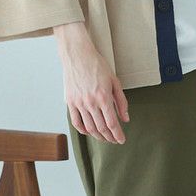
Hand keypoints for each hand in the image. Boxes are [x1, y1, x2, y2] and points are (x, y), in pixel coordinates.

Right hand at [54, 22, 129, 142]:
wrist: (78, 55)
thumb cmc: (97, 65)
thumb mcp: (114, 81)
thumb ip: (121, 101)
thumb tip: (125, 119)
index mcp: (103, 97)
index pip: (112, 123)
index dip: (118, 134)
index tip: (121, 140)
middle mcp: (90, 102)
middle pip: (101, 128)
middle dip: (109, 137)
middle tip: (114, 140)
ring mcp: (78, 103)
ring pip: (89, 127)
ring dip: (98, 136)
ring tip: (104, 138)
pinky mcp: (70, 102)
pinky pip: (76, 121)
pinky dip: (83, 130)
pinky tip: (89, 131)